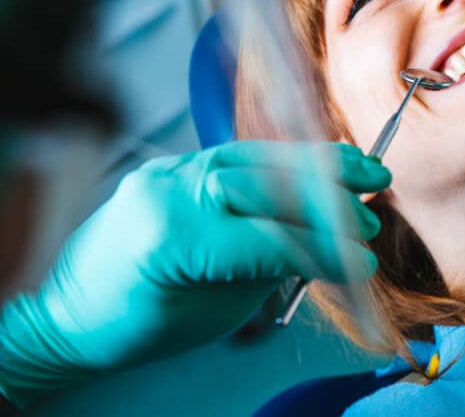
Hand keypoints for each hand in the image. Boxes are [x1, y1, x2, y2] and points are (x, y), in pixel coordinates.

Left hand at [0, 141, 388, 407]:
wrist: (77, 307)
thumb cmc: (145, 323)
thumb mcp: (218, 308)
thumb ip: (271, 267)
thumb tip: (331, 242)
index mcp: (172, 237)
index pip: (267, 237)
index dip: (324, 249)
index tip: (365, 262)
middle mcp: (170, 190)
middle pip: (268, 185)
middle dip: (328, 200)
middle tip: (372, 216)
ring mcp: (172, 169)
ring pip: (260, 157)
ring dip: (318, 165)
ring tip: (366, 172)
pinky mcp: (178, 163)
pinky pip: (242, 155)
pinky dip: (288, 161)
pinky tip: (325, 162)